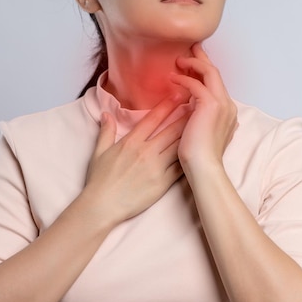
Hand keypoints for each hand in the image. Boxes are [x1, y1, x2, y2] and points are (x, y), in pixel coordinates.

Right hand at [85, 94, 189, 223]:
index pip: (152, 119)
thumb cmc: (99, 181)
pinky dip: (189, 157)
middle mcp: (146, 152)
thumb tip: (106, 114)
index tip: (178, 95)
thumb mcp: (98, 153)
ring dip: (191, 134)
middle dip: (185, 115)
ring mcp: (156, 167)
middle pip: (171, 130)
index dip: (167, 106)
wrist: (102, 206)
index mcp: (131, 142)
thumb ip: (105, 132)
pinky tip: (199, 149)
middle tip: (198, 103)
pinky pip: (179, 167)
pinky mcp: (163, 183)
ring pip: (178, 146)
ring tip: (203, 123)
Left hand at [170, 42, 237, 171]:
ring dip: (194, 64)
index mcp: (227, 111)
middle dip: (202, 59)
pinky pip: (197, 84)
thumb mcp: (201, 132)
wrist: (203, 167)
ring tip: (178, 61)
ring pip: (210, 73)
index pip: (216, 84)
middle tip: (191, 47)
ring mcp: (221, 104)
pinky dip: (185, 79)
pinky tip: (173, 78)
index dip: (205, 71)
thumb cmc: (199, 157)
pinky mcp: (211, 105)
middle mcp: (228, 105)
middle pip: (216, 73)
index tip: (194, 62)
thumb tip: (191, 111)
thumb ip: (201, 118)